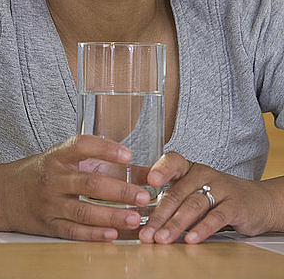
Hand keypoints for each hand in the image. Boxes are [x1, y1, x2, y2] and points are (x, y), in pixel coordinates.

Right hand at [0, 135, 150, 240]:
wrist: (3, 193)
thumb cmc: (40, 172)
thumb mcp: (63, 158)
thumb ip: (99, 161)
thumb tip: (142, 169)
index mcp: (57, 156)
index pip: (82, 146)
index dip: (106, 149)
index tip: (128, 155)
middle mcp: (53, 178)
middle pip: (90, 183)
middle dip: (120, 190)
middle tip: (143, 195)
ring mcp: (50, 203)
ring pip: (84, 211)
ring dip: (113, 215)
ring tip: (135, 217)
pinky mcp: (49, 225)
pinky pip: (74, 231)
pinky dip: (95, 234)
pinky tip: (113, 234)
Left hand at [138, 152, 275, 243]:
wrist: (257, 201)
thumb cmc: (218, 196)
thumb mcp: (194, 190)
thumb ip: (173, 198)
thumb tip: (143, 217)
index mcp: (190, 169)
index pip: (172, 162)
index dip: (161, 170)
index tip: (149, 181)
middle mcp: (203, 174)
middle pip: (178, 193)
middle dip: (160, 215)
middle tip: (147, 233)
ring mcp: (220, 188)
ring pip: (193, 206)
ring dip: (176, 224)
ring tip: (163, 239)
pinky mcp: (235, 205)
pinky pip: (216, 217)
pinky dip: (202, 229)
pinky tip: (191, 239)